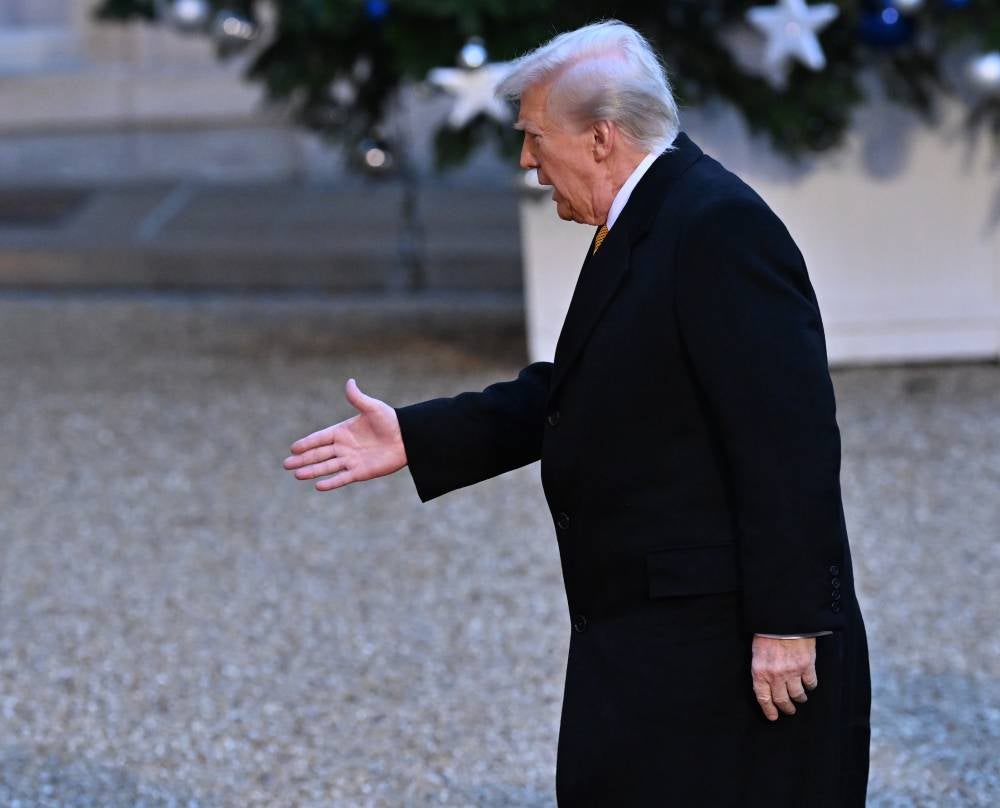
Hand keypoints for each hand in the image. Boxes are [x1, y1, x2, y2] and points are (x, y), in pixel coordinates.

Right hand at [283, 378, 406, 491]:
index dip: (306, 443)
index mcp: (343, 431)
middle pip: (319, 454)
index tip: (293, 448)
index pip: (320, 438)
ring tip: (297, 475)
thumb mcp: (372, 407)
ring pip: (327, 467)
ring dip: (312, 471)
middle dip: (302, 459)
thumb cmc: (390, 420)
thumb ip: (358, 398)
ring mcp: (351, 460)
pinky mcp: (361, 472)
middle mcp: (344, 447)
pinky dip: (331, 482)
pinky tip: (318, 486)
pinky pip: (343, 478)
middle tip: (286, 465)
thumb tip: (349, 381)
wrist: (407, 438)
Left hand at [750, 635, 817, 720]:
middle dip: (786, 708)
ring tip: (800, 698)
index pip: (763, 698)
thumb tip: (766, 685)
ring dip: (799, 699)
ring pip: (798, 695)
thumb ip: (761, 670)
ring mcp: (792, 672)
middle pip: (782, 700)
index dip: (769, 710)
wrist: (783, 619)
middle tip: (789, 710)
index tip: (773, 716)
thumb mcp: (757, 653)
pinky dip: (810, 686)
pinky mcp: (807, 666)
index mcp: (760, 671)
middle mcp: (776, 675)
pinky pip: (811, 684)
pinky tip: (808, 684)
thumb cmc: (767, 634)